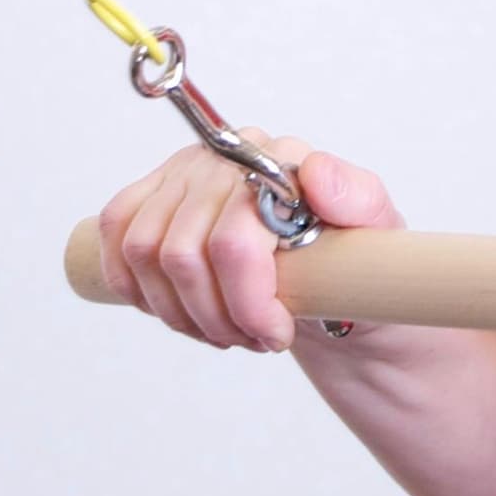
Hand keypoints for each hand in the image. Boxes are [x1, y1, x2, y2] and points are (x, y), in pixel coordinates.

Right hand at [93, 134, 401, 354]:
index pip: (234, 240)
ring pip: (143, 253)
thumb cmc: (356, 268)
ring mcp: (186, 174)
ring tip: (222, 329)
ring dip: (178, 311)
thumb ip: (358, 200)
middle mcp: (228, 158)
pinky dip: (136, 287)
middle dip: (214, 316)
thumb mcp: (380, 242)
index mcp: (283, 161)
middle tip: (252, 337)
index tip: (275, 333)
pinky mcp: (154, 197)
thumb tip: (316, 172)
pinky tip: (175, 309)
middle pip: (182, 253)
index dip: (248, 302)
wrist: (333, 289)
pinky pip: (116, 235)